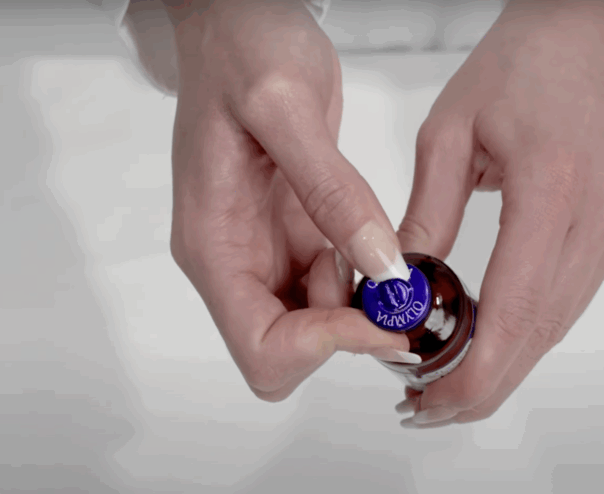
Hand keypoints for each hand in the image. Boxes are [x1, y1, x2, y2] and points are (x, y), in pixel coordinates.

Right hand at [167, 0, 416, 401]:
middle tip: (389, 276)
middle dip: (346, 328)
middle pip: (287, 350)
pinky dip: (365, 276)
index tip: (381, 312)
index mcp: (214, 243)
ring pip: (316, 325)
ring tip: (380, 237)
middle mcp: (235, 261)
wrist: (236, 20)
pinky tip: (376, 233)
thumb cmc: (241, 48)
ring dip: (360, 303)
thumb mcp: (287, 108)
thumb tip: (380, 267)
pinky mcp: (294, 235)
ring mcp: (265, 252)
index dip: (325, 344)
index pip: (261, 346)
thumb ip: (333, 192)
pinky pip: (334, 285)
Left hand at [394, 0, 603, 425]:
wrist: (595, 31)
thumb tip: (399, 282)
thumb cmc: (525, 60)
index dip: (474, 369)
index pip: (515, 308)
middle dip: (483, 384)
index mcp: (551, 188)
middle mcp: (595, 217)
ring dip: (504, 364)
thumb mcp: (450, 130)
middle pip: (540, 334)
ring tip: (446, 384)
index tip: (431, 397)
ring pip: (557, 324)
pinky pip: (568, 297)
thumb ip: (425, 212)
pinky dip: (526, 331)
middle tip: (428, 408)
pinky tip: (488, 340)